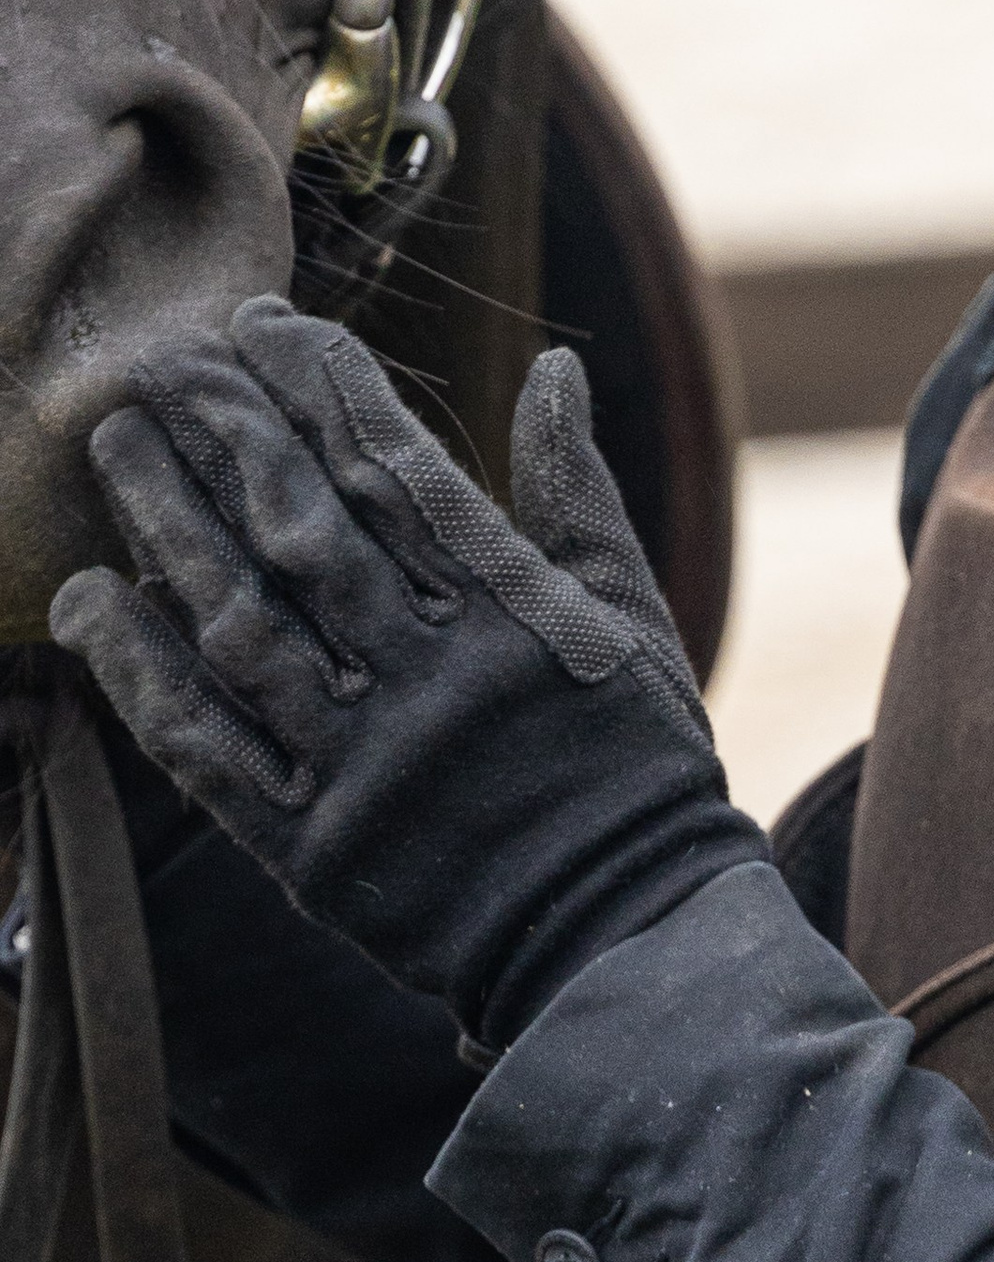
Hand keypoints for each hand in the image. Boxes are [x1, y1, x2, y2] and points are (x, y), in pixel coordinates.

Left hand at [52, 298, 764, 1048]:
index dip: (324, 392)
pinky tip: (92, 602)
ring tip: (114, 449)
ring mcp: (366, 764)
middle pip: (303, 533)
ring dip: (167, 527)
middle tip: (164, 363)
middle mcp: (434, 679)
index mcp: (517, 613)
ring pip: (242, 624)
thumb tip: (555, 368)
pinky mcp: (310, 847)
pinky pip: (206, 748)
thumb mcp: (631, 614)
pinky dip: (140, 673)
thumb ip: (579, 491)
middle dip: (228, 435)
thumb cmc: (633, 759)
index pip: (398, 474)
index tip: (261, 325)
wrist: (620, 936)